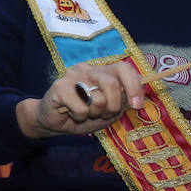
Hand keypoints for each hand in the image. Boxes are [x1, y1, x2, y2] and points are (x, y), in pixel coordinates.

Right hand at [17, 60, 145, 139]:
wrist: (53, 121)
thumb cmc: (83, 114)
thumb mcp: (108, 111)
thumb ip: (121, 103)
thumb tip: (136, 100)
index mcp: (102, 71)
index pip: (124, 69)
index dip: (135, 86)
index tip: (137, 105)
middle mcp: (88, 69)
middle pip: (113, 85)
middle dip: (113, 107)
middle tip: (103, 114)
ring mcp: (73, 75)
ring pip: (98, 99)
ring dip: (95, 114)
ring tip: (85, 113)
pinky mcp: (60, 86)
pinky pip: (81, 109)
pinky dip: (80, 117)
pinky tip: (72, 114)